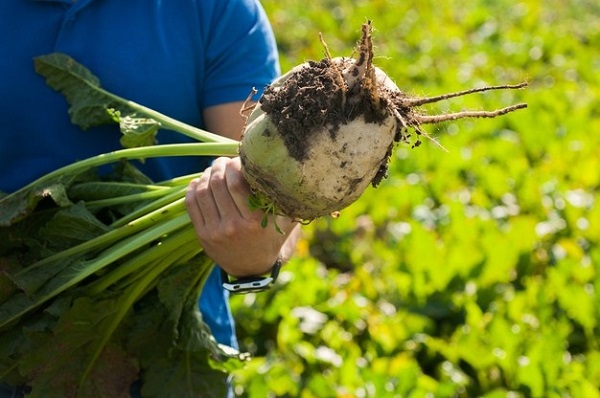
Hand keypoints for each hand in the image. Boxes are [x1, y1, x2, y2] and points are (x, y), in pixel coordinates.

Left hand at [185, 157, 298, 276]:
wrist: (253, 269)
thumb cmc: (272, 237)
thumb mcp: (286, 220)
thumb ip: (286, 198)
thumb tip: (286, 167)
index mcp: (255, 221)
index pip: (237, 184)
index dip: (234, 165)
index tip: (238, 159)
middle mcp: (233, 227)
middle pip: (218, 184)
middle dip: (219, 166)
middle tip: (223, 161)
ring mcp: (215, 232)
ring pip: (203, 192)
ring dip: (206, 175)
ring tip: (214, 170)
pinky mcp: (203, 235)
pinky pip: (191, 204)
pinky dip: (193, 188)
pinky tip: (201, 181)